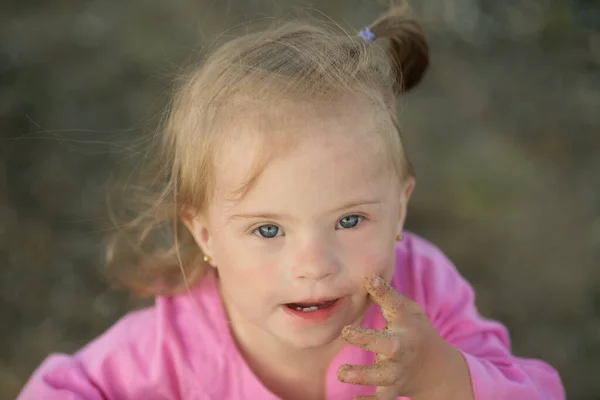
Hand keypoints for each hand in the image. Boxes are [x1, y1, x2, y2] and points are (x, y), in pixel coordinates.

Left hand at [336, 274, 472, 399]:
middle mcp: (402, 348)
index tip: (369, 279)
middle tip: (346, 332)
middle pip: (388, 345)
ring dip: (362, 375)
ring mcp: (397, 371)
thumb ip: (386, 295)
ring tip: (341, 372)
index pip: (396, 305)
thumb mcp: (405, 310)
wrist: (435, 368)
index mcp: (406, 324)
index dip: (383, 291)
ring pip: (382, 376)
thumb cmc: (413, 330)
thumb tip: (366, 276)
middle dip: (366, 339)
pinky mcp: (391, 389)